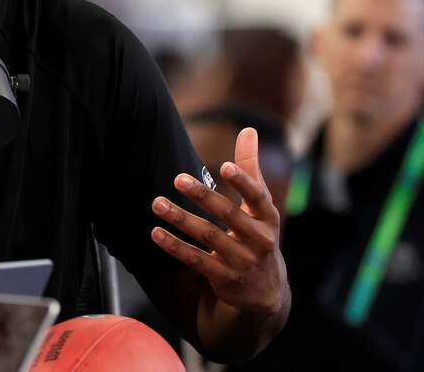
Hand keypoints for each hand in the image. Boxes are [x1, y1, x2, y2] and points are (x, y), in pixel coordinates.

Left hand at [150, 127, 288, 317]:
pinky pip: (195, 259)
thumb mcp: (261, 206)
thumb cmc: (258, 235)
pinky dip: (175, 246)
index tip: (225, 166)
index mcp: (268, 218)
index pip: (258, 197)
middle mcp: (258, 240)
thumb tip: (249, 129)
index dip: (244, 182)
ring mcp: (241, 261)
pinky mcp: (224, 278)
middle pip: (228, 216)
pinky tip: (156, 232)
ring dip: (180, 219)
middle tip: (178, 179)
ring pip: (208, 237)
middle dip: (203, 196)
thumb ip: (251, 168)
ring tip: (156, 203)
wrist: (265, 293)